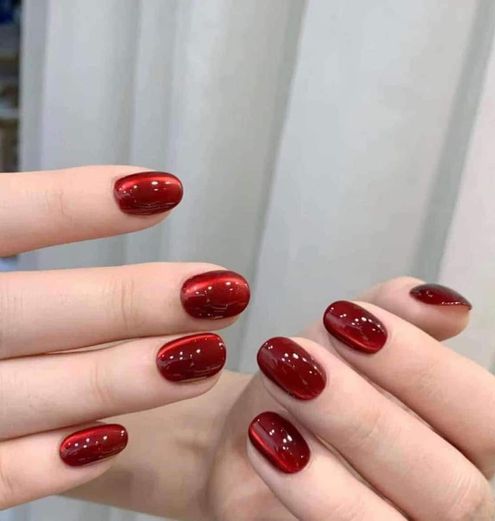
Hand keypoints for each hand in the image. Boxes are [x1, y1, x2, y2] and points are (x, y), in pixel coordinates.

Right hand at [0, 166, 249, 508]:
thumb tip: (145, 190)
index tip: (168, 191)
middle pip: (22, 311)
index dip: (73, 202)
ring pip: (16, 395)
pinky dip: (40, 467)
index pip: (1, 216)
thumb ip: (26, 222)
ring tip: (206, 360)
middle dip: (128, 303)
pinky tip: (113, 443)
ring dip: (115, 381)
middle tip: (225, 293)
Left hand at [206, 277, 494, 519]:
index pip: (487, 415)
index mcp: (460, 439)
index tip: (349, 320)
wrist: (249, 432)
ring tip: (275, 402)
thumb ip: (390, 313)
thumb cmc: (307, 384)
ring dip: (332, 462)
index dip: (425, 367)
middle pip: (453, 485)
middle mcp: (445, 499)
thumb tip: (448, 304)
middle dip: (370, 416)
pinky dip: (305, 493)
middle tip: (303, 362)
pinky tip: (263, 443)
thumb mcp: (338, 338)